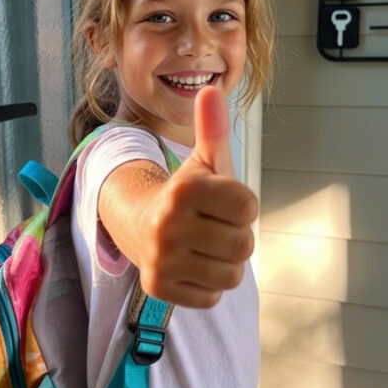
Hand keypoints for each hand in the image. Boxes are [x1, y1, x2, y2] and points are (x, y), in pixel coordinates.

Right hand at [136, 86, 258, 307]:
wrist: (138, 224)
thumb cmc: (186, 193)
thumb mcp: (203, 162)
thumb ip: (212, 129)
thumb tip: (211, 89)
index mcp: (183, 189)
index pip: (248, 207)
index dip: (243, 205)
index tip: (224, 202)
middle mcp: (168, 224)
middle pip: (243, 244)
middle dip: (237, 236)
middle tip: (215, 227)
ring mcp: (162, 259)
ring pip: (230, 275)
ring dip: (225, 263)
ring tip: (206, 247)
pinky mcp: (158, 288)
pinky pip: (211, 297)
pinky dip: (208, 285)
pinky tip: (193, 265)